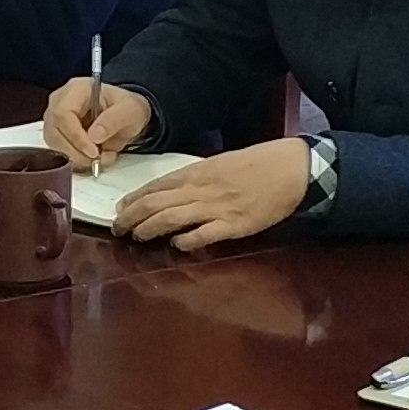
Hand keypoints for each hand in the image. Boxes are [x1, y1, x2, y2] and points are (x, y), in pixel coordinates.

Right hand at [42, 76, 154, 169]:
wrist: (125, 115)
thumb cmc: (126, 107)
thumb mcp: (129, 110)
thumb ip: (113, 120)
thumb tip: (94, 136)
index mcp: (76, 89)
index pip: (63, 113)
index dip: (75, 136)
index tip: (94, 152)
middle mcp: (59, 102)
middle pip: (54, 131)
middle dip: (76, 151)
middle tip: (97, 159)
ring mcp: (55, 119)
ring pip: (54, 144)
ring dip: (76, 158)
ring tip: (99, 159)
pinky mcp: (57, 134)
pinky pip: (58, 151)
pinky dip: (75, 160)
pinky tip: (92, 159)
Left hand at [113, 137, 311, 251]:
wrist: (291, 168)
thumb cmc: (259, 164)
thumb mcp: (222, 164)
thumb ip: (198, 178)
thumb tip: (176, 191)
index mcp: (198, 172)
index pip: (156, 185)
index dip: (134, 198)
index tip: (120, 208)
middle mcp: (201, 189)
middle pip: (156, 203)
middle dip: (132, 216)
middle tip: (117, 227)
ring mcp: (217, 207)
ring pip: (171, 217)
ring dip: (149, 228)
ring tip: (136, 237)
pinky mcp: (234, 225)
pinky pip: (203, 234)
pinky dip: (186, 240)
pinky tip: (176, 245)